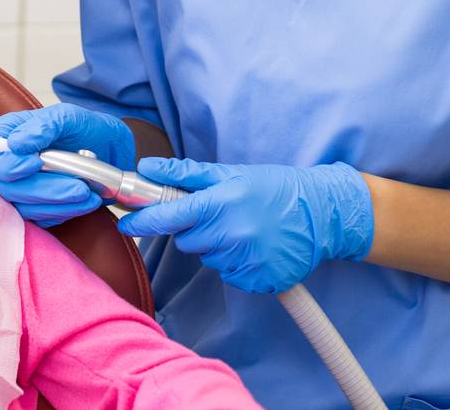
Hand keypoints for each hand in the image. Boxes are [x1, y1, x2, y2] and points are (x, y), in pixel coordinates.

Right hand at [0, 104, 134, 226]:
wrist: (111, 151)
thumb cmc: (85, 129)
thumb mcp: (68, 116)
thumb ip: (43, 125)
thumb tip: (16, 144)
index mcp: (6, 136)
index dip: (4, 166)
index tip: (35, 163)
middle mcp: (8, 165)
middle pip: (5, 188)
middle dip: (44, 189)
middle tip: (79, 184)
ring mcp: (21, 189)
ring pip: (25, 208)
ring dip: (60, 202)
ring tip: (89, 191)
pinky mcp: (37, 208)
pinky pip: (43, 219)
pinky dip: (66, 211)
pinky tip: (86, 200)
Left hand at [117, 157, 374, 293]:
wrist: (323, 214)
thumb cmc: (273, 188)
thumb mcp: (229, 173)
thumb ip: (184, 174)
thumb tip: (145, 168)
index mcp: (222, 203)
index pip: (169, 216)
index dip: (143, 222)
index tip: (126, 224)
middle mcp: (233, 234)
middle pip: (187, 241)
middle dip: (196, 229)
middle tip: (220, 214)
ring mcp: (247, 261)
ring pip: (208, 259)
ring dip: (217, 246)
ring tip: (244, 228)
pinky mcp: (260, 280)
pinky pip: (230, 275)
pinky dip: (236, 263)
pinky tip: (254, 246)